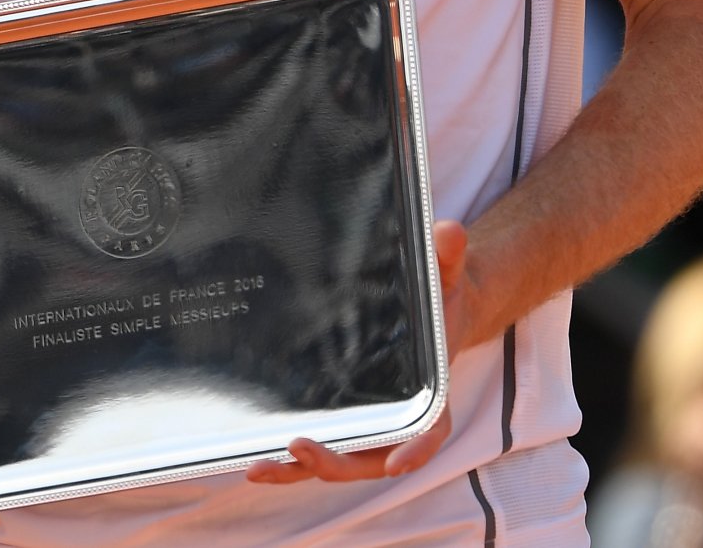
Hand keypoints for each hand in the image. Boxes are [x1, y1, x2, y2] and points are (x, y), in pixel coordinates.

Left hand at [246, 220, 474, 483]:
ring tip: (257, 467)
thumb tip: (449, 231)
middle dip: (336, 463)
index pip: (430, 433)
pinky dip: (292, 460)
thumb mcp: (445, 278)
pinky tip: (253, 456)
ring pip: (341, 462)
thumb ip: (446, 260)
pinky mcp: (345, 421)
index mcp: (432, 399)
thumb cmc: (438, 302)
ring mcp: (371, 426)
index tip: (395, 463)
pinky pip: (323, 446)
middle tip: (298, 448)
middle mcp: (400, 422)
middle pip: (372, 460)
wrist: (431, 314)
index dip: (415, 450)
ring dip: (300, 470)